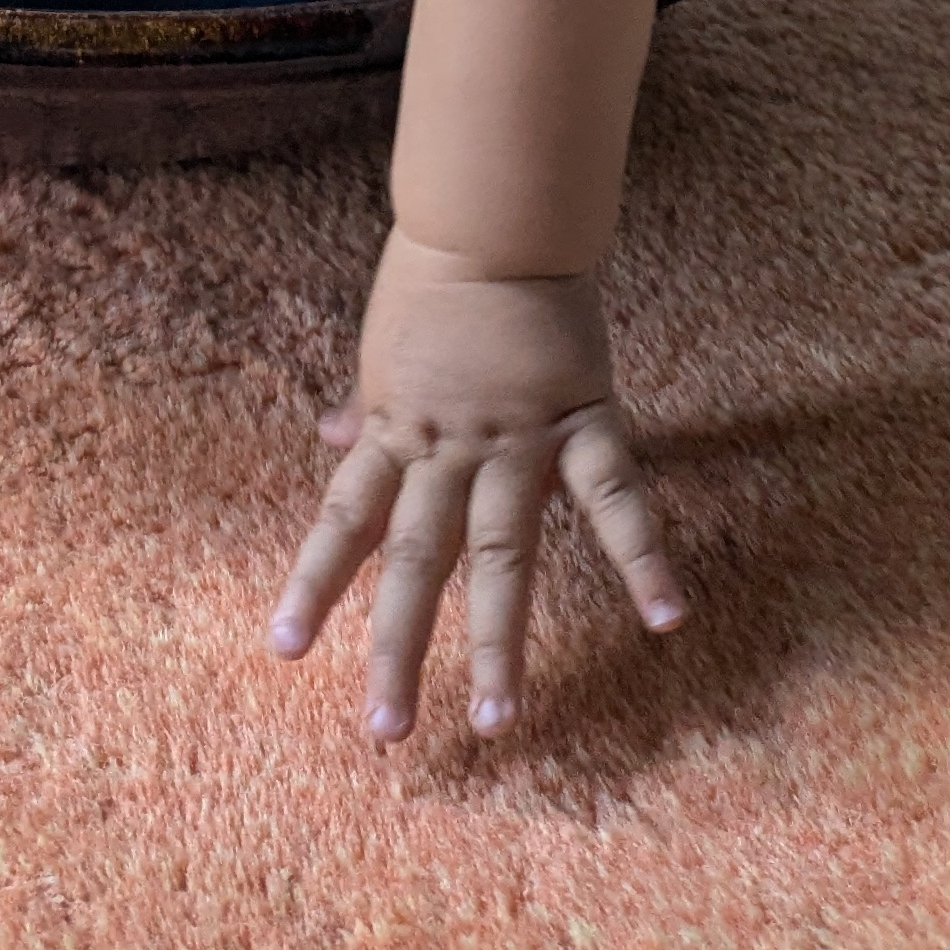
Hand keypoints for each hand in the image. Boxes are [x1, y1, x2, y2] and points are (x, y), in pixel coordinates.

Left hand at [268, 233, 680, 743]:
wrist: (496, 216)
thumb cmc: (435, 279)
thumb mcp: (384, 347)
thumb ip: (366, 407)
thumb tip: (327, 436)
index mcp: (397, 431)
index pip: (342, 519)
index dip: (313, 583)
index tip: (283, 651)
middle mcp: (448, 449)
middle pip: (416, 562)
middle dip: (398, 650)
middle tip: (385, 733)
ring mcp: (516, 441)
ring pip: (502, 555)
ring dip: (499, 640)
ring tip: (496, 719)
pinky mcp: (581, 418)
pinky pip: (614, 497)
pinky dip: (643, 556)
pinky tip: (666, 618)